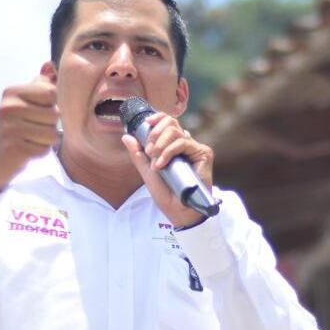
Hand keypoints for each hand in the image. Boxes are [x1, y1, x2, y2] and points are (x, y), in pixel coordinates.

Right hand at [0, 71, 58, 193]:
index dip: (51, 104)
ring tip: (30, 139)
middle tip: (32, 128)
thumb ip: (40, 83)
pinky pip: (44, 149)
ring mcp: (10, 129)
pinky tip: (26, 149)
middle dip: (50, 124)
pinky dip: (40, 152)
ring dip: (46, 140)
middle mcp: (8, 108)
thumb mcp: (24, 100)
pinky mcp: (14, 149)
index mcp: (11, 92)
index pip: (51, 93)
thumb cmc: (15, 124)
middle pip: (54, 114)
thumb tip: (49, 64)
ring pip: (52, 134)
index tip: (37, 111)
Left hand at [121, 112, 213, 228]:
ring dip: (161, 145)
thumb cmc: (167, 195)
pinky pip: (183, 142)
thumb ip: (138, 155)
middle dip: (155, 134)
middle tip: (149, 151)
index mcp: (173, 146)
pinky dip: (169, 151)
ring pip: (176, 131)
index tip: (146, 124)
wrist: (179, 211)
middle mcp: (185, 144)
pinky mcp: (203, 153)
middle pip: (171, 123)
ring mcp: (194, 148)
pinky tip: (162, 164)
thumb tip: (126, 136)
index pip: (167, 123)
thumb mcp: (148, 172)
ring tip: (155, 161)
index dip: (157, 118)